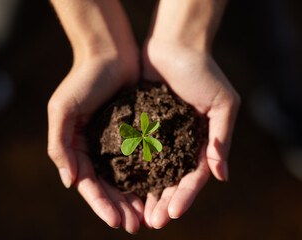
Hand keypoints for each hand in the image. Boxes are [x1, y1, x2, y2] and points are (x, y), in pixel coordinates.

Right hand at [47, 55, 143, 233]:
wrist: (110, 53)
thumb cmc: (84, 79)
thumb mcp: (63, 109)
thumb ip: (60, 144)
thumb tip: (69, 181)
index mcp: (77, 146)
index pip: (88, 183)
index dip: (101, 204)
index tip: (117, 221)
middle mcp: (96, 148)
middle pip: (108, 186)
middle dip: (121, 207)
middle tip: (137, 226)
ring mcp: (116, 142)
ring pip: (127, 177)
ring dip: (136, 197)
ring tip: (149, 216)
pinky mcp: (135, 132)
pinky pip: (142, 158)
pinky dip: (148, 175)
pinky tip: (159, 188)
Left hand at [142, 39, 239, 227]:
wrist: (174, 45)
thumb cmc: (202, 71)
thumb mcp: (222, 104)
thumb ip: (221, 138)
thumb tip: (222, 176)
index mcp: (200, 142)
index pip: (194, 177)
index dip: (185, 196)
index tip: (172, 213)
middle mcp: (178, 143)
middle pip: (170, 180)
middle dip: (162, 202)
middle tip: (150, 222)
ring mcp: (158, 136)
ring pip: (150, 172)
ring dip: (143, 194)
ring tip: (134, 214)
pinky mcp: (139, 126)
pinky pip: (133, 151)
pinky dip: (128, 170)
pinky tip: (118, 186)